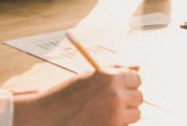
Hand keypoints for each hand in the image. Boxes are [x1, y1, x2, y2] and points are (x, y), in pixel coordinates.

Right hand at [14, 67, 142, 125]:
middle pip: (139, 96)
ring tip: (105, 112)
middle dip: (128, 99)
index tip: (120, 86)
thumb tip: (138, 66)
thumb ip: (115, 71)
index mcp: (110, 77)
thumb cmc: (67, 94)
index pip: (136, 78)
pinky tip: (101, 120)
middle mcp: (116, 95)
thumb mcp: (89, 77)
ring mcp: (115, 116)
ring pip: (136, 114)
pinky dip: (118, 124)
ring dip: (125, 114)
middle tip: (110, 101)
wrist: (48, 117)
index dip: (128, 82)